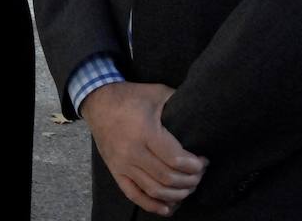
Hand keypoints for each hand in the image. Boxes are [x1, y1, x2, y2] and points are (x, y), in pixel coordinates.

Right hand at [80, 82, 207, 216]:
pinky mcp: (116, 171)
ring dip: (176, 194)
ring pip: (154, 190)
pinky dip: (152, 205)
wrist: (98, 101)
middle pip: (168, 177)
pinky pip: (134, 195)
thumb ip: (179, 102)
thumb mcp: (157, 93)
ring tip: (189, 187)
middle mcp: (132, 151)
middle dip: (190, 180)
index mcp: (145, 131)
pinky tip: (168, 208)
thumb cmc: (131, 96)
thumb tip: (201, 111)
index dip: (194, 165)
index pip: (175, 159)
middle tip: (200, 175)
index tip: (203, 161)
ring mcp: (122, 164)